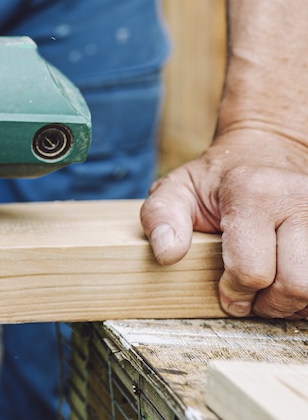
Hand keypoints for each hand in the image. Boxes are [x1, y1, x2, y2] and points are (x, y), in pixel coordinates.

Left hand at [140, 128, 307, 318]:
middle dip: (271, 303)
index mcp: (254, 192)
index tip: (227, 290)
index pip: (252, 271)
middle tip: (254, 295)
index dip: (235, 292)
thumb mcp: (178, 189)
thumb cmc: (219, 180)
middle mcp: (299, 200)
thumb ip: (161, 217)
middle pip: (297, 286)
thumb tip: (167, 254)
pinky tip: (292, 279)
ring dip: (296, 301)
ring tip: (274, 287)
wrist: (267, 153)